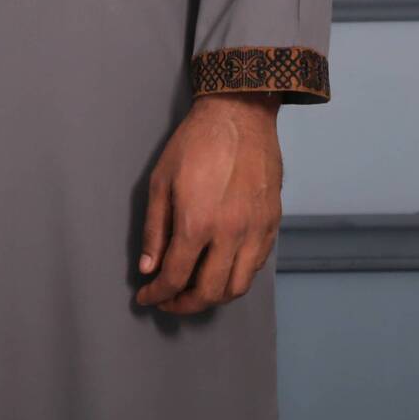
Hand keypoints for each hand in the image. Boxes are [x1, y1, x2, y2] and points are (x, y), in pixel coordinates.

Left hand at [133, 91, 283, 313]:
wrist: (240, 114)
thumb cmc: (196, 142)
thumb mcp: (161, 181)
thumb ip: (154, 230)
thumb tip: (149, 267)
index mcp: (197, 224)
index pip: (175, 278)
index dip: (157, 295)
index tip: (146, 296)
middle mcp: (230, 234)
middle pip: (209, 293)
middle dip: (184, 305)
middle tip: (168, 300)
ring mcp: (256, 231)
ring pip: (238, 287)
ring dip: (213, 297)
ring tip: (195, 290)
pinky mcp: (272, 224)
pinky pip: (256, 266)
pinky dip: (236, 277)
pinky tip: (220, 268)